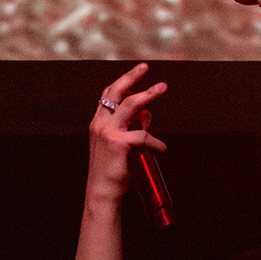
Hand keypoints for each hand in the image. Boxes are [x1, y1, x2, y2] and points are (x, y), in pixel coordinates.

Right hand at [87, 63, 166, 202]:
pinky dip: (156, 142)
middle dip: (131, 76)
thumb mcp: (119, 147)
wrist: (103, 193)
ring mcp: (108, 132)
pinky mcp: (119, 144)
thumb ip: (131, 129)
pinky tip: (162, 149)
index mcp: (97, 124)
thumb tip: (148, 116)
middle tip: (145, 66)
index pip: (107, 95)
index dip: (121, 82)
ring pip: (130, 104)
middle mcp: (100, 124)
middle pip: (116, 91)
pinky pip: (144, 135)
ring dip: (149, 94)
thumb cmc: (112, 171)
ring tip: (163, 87)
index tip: (136, 73)